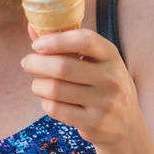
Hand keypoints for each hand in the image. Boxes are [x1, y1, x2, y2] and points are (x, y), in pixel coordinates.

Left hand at [22, 26, 141, 150]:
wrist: (127, 125)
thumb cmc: (103, 85)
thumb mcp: (96, 61)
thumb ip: (66, 44)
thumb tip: (32, 28)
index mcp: (111, 55)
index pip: (85, 40)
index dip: (56, 39)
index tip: (37, 44)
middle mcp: (111, 78)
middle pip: (63, 67)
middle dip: (36, 63)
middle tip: (26, 63)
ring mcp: (104, 102)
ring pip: (54, 89)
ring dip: (38, 85)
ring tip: (39, 84)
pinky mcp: (94, 123)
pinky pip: (56, 110)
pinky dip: (46, 103)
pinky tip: (51, 101)